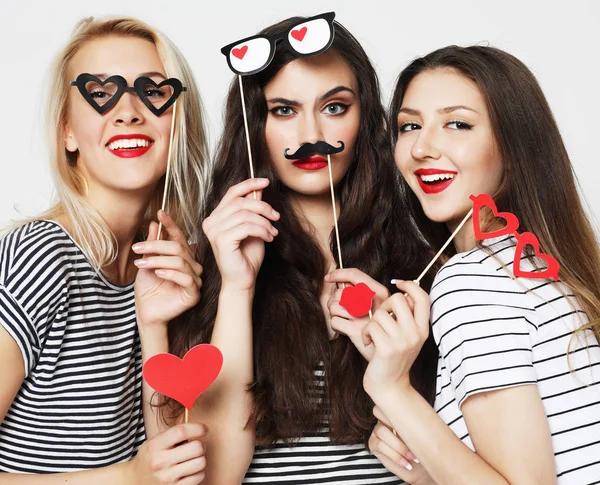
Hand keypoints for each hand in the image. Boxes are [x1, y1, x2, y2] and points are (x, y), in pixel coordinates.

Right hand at [130, 423, 207, 484]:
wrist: (135, 480)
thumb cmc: (150, 457)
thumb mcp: (155, 441)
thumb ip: (174, 434)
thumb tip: (198, 427)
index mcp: (155, 446)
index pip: (181, 432)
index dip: (197, 428)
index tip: (203, 429)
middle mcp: (160, 462)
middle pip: (196, 448)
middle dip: (200, 445)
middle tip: (197, 446)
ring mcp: (167, 478)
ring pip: (200, 462)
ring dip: (200, 459)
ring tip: (192, 458)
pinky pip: (199, 477)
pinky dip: (198, 472)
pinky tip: (190, 470)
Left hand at [134, 211, 202, 327]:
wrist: (146, 312)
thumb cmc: (148, 289)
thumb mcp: (147, 262)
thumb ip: (153, 245)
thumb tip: (154, 224)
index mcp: (183, 257)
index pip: (180, 237)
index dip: (171, 225)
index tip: (160, 213)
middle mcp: (192, 267)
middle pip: (179, 248)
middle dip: (156, 245)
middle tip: (137, 248)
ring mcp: (195, 280)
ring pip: (180, 262)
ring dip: (158, 260)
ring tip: (141, 263)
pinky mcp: (194, 294)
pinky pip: (186, 278)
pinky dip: (170, 273)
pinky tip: (158, 273)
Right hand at [202, 178, 279, 291]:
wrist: (243, 281)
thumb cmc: (247, 257)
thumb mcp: (254, 227)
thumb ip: (253, 209)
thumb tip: (259, 189)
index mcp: (216, 217)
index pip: (232, 193)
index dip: (249, 184)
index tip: (266, 182)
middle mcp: (211, 222)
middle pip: (240, 202)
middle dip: (263, 207)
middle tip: (276, 217)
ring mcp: (214, 231)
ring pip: (245, 214)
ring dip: (264, 222)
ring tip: (272, 232)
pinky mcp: (221, 240)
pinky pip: (246, 226)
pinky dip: (262, 230)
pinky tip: (268, 238)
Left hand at [325, 268, 390, 360]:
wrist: (390, 377)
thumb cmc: (385, 344)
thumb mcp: (387, 319)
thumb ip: (372, 300)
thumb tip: (343, 284)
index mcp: (388, 298)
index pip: (358, 275)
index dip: (341, 272)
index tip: (329, 276)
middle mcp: (383, 306)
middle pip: (344, 290)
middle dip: (337, 300)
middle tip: (343, 311)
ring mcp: (370, 319)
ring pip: (337, 305)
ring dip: (336, 314)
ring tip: (347, 322)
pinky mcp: (361, 334)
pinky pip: (336, 322)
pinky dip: (338, 328)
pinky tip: (348, 333)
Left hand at [362, 281, 429, 397]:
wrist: (389, 386)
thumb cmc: (393, 358)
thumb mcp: (407, 337)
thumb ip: (407, 317)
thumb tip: (404, 291)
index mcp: (423, 329)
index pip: (423, 298)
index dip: (410, 285)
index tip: (398, 284)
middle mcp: (416, 334)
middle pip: (398, 299)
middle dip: (384, 306)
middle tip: (380, 320)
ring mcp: (402, 341)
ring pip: (380, 313)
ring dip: (371, 323)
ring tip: (373, 335)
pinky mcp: (387, 348)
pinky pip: (370, 326)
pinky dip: (365, 333)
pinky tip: (369, 342)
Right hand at [369, 407, 432, 484]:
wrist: (422, 468)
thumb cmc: (423, 449)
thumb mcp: (422, 432)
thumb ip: (414, 418)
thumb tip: (417, 408)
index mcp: (395, 412)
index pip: (387, 401)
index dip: (394, 408)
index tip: (409, 424)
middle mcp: (384, 419)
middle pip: (379, 411)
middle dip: (394, 423)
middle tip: (411, 439)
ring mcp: (377, 431)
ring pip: (382, 431)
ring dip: (400, 446)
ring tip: (413, 456)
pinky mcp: (373, 444)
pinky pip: (380, 445)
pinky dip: (395, 455)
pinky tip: (406, 463)